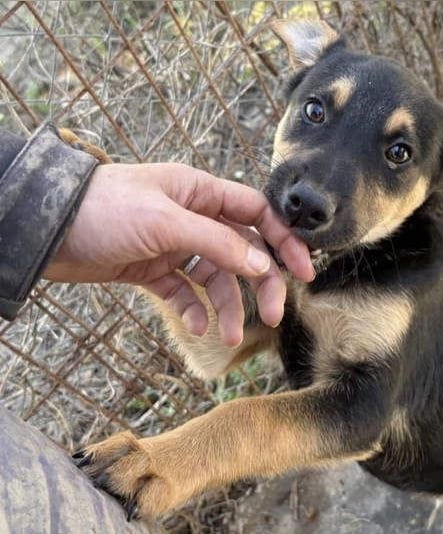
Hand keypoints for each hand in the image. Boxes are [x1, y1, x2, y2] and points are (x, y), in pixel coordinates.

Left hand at [44, 163, 314, 344]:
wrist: (45, 231)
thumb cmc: (102, 210)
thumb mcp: (165, 221)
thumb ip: (217, 242)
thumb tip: (260, 264)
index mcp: (200, 192)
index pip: (257, 213)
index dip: (284, 241)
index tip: (304, 272)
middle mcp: (192, 217)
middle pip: (243, 251)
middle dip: (261, 285)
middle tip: (275, 316)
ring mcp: (173, 245)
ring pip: (216, 279)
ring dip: (227, 308)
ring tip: (230, 337)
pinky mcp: (153, 269)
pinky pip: (185, 293)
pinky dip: (193, 310)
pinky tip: (194, 327)